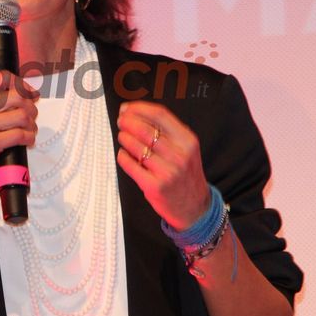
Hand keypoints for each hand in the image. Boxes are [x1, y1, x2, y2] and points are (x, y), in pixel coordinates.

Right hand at [0, 71, 37, 193]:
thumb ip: (1, 100)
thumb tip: (29, 90)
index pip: (2, 78)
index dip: (22, 85)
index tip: (31, 94)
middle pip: (17, 96)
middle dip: (31, 107)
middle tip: (32, 116)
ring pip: (21, 115)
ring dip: (32, 124)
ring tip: (29, 130)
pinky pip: (20, 134)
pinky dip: (29, 137)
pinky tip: (27, 141)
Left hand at [116, 101, 209, 229]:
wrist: (195, 207)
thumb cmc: (185, 175)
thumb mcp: (186, 149)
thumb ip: (168, 132)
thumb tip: (137, 114)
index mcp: (187, 141)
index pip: (160, 115)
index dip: (139, 109)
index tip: (127, 108)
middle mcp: (179, 155)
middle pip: (145, 129)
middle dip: (127, 122)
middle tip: (120, 121)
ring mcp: (167, 171)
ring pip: (136, 146)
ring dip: (124, 138)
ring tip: (122, 136)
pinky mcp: (154, 186)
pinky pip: (131, 165)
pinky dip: (123, 156)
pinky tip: (124, 154)